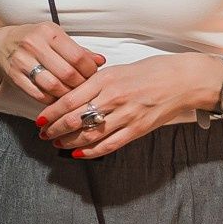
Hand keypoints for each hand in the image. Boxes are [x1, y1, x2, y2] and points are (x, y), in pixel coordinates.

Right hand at [0, 22, 104, 106]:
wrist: (1, 45)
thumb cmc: (33, 41)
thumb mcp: (55, 38)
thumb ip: (78, 50)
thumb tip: (101, 61)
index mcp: (48, 32)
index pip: (77, 56)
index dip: (89, 70)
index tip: (93, 75)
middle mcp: (34, 45)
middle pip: (66, 73)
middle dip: (80, 84)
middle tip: (85, 87)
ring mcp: (22, 61)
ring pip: (53, 86)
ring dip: (66, 94)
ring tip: (72, 94)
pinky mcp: (14, 76)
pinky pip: (38, 94)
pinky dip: (51, 99)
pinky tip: (57, 97)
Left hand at [36, 53, 222, 157]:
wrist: (183, 79)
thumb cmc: (151, 71)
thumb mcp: (118, 70)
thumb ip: (95, 82)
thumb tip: (71, 94)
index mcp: (105, 79)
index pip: (68, 100)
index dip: (50, 113)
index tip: (39, 119)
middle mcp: (113, 98)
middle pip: (74, 119)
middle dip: (54, 129)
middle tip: (43, 134)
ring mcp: (126, 115)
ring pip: (89, 134)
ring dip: (69, 142)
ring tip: (57, 144)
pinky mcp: (138, 129)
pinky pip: (109, 144)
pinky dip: (91, 151)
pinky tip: (79, 154)